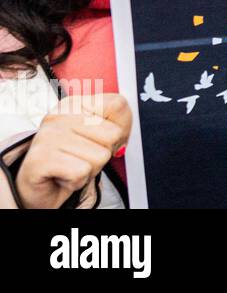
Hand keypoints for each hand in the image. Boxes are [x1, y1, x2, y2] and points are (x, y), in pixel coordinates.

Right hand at [15, 93, 130, 209]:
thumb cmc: (72, 159)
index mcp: (73, 103)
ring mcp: (47, 136)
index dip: (119, 129)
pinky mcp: (40, 159)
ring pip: (101, 156)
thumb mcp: (99, 136)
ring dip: (90, 169)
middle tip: (81, 157)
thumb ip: (118, 124)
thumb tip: (121, 135)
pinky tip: (63, 177)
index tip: (99, 139)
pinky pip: (83, 171)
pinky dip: (78, 181)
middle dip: (103, 152)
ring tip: (71, 166)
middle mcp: (58, 115)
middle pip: (113, 134)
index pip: (118, 105)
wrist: (40, 188)